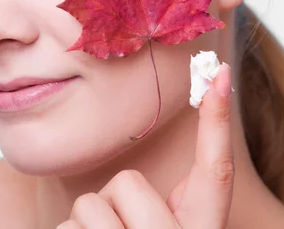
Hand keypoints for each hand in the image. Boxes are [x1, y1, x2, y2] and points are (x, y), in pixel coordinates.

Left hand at [56, 64, 233, 228]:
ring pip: (89, 204)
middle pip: (128, 181)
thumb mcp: (161, 228)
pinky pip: (66, 228)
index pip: (216, 170)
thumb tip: (134, 171)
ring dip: (86, 223)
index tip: (218, 70)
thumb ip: (153, 200)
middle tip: (119, 228)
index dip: (218, 119)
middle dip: (113, 199)